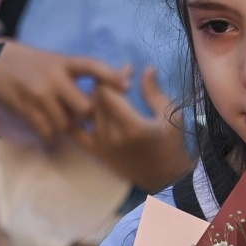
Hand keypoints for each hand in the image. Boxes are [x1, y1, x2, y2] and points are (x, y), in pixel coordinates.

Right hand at [0, 41, 129, 143]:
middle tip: (79, 117)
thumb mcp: (51, 58)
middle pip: (84, 107)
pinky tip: (44, 126)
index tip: (127, 85)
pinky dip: (49, 134)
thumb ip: (74, 70)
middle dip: (85, 116)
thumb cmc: (25, 62)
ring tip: (56, 119)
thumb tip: (112, 79)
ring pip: (65, 123)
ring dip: (64, 127)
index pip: (92, 66)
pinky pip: (47, 131)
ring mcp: (38, 94)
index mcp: (62, 61)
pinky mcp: (24, 109)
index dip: (112, 76)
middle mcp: (52, 77)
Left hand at [73, 68, 190, 192]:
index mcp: (133, 127)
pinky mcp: (97, 152)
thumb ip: (154, 92)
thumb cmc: (172, 145)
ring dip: (93, 96)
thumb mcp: (170, 116)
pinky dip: (74, 117)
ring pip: (86, 112)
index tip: (128, 69)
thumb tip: (147, 68)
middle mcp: (113, 136)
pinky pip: (76, 132)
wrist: (165, 178)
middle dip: (105, 82)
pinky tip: (81, 106)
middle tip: (118, 76)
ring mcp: (101, 146)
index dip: (115, 76)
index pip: (109, 93)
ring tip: (107, 89)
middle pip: (95, 99)